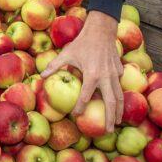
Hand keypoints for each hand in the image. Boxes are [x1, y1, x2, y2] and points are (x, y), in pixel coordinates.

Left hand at [42, 10, 122, 132]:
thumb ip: (55, 65)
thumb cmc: (82, 43)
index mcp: (92, 74)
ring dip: (118, 111)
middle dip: (109, 117)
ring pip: (119, 96)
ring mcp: (115, 74)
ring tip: (116, 123)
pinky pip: (119, 86)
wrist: (101, 30)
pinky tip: (117, 105)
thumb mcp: (67, 53)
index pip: (86, 97)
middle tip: (106, 131)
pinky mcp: (120, 71)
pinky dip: (119, 97)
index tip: (75, 115)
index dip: (80, 107)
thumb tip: (42, 75)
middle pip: (110, 102)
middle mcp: (106, 77)